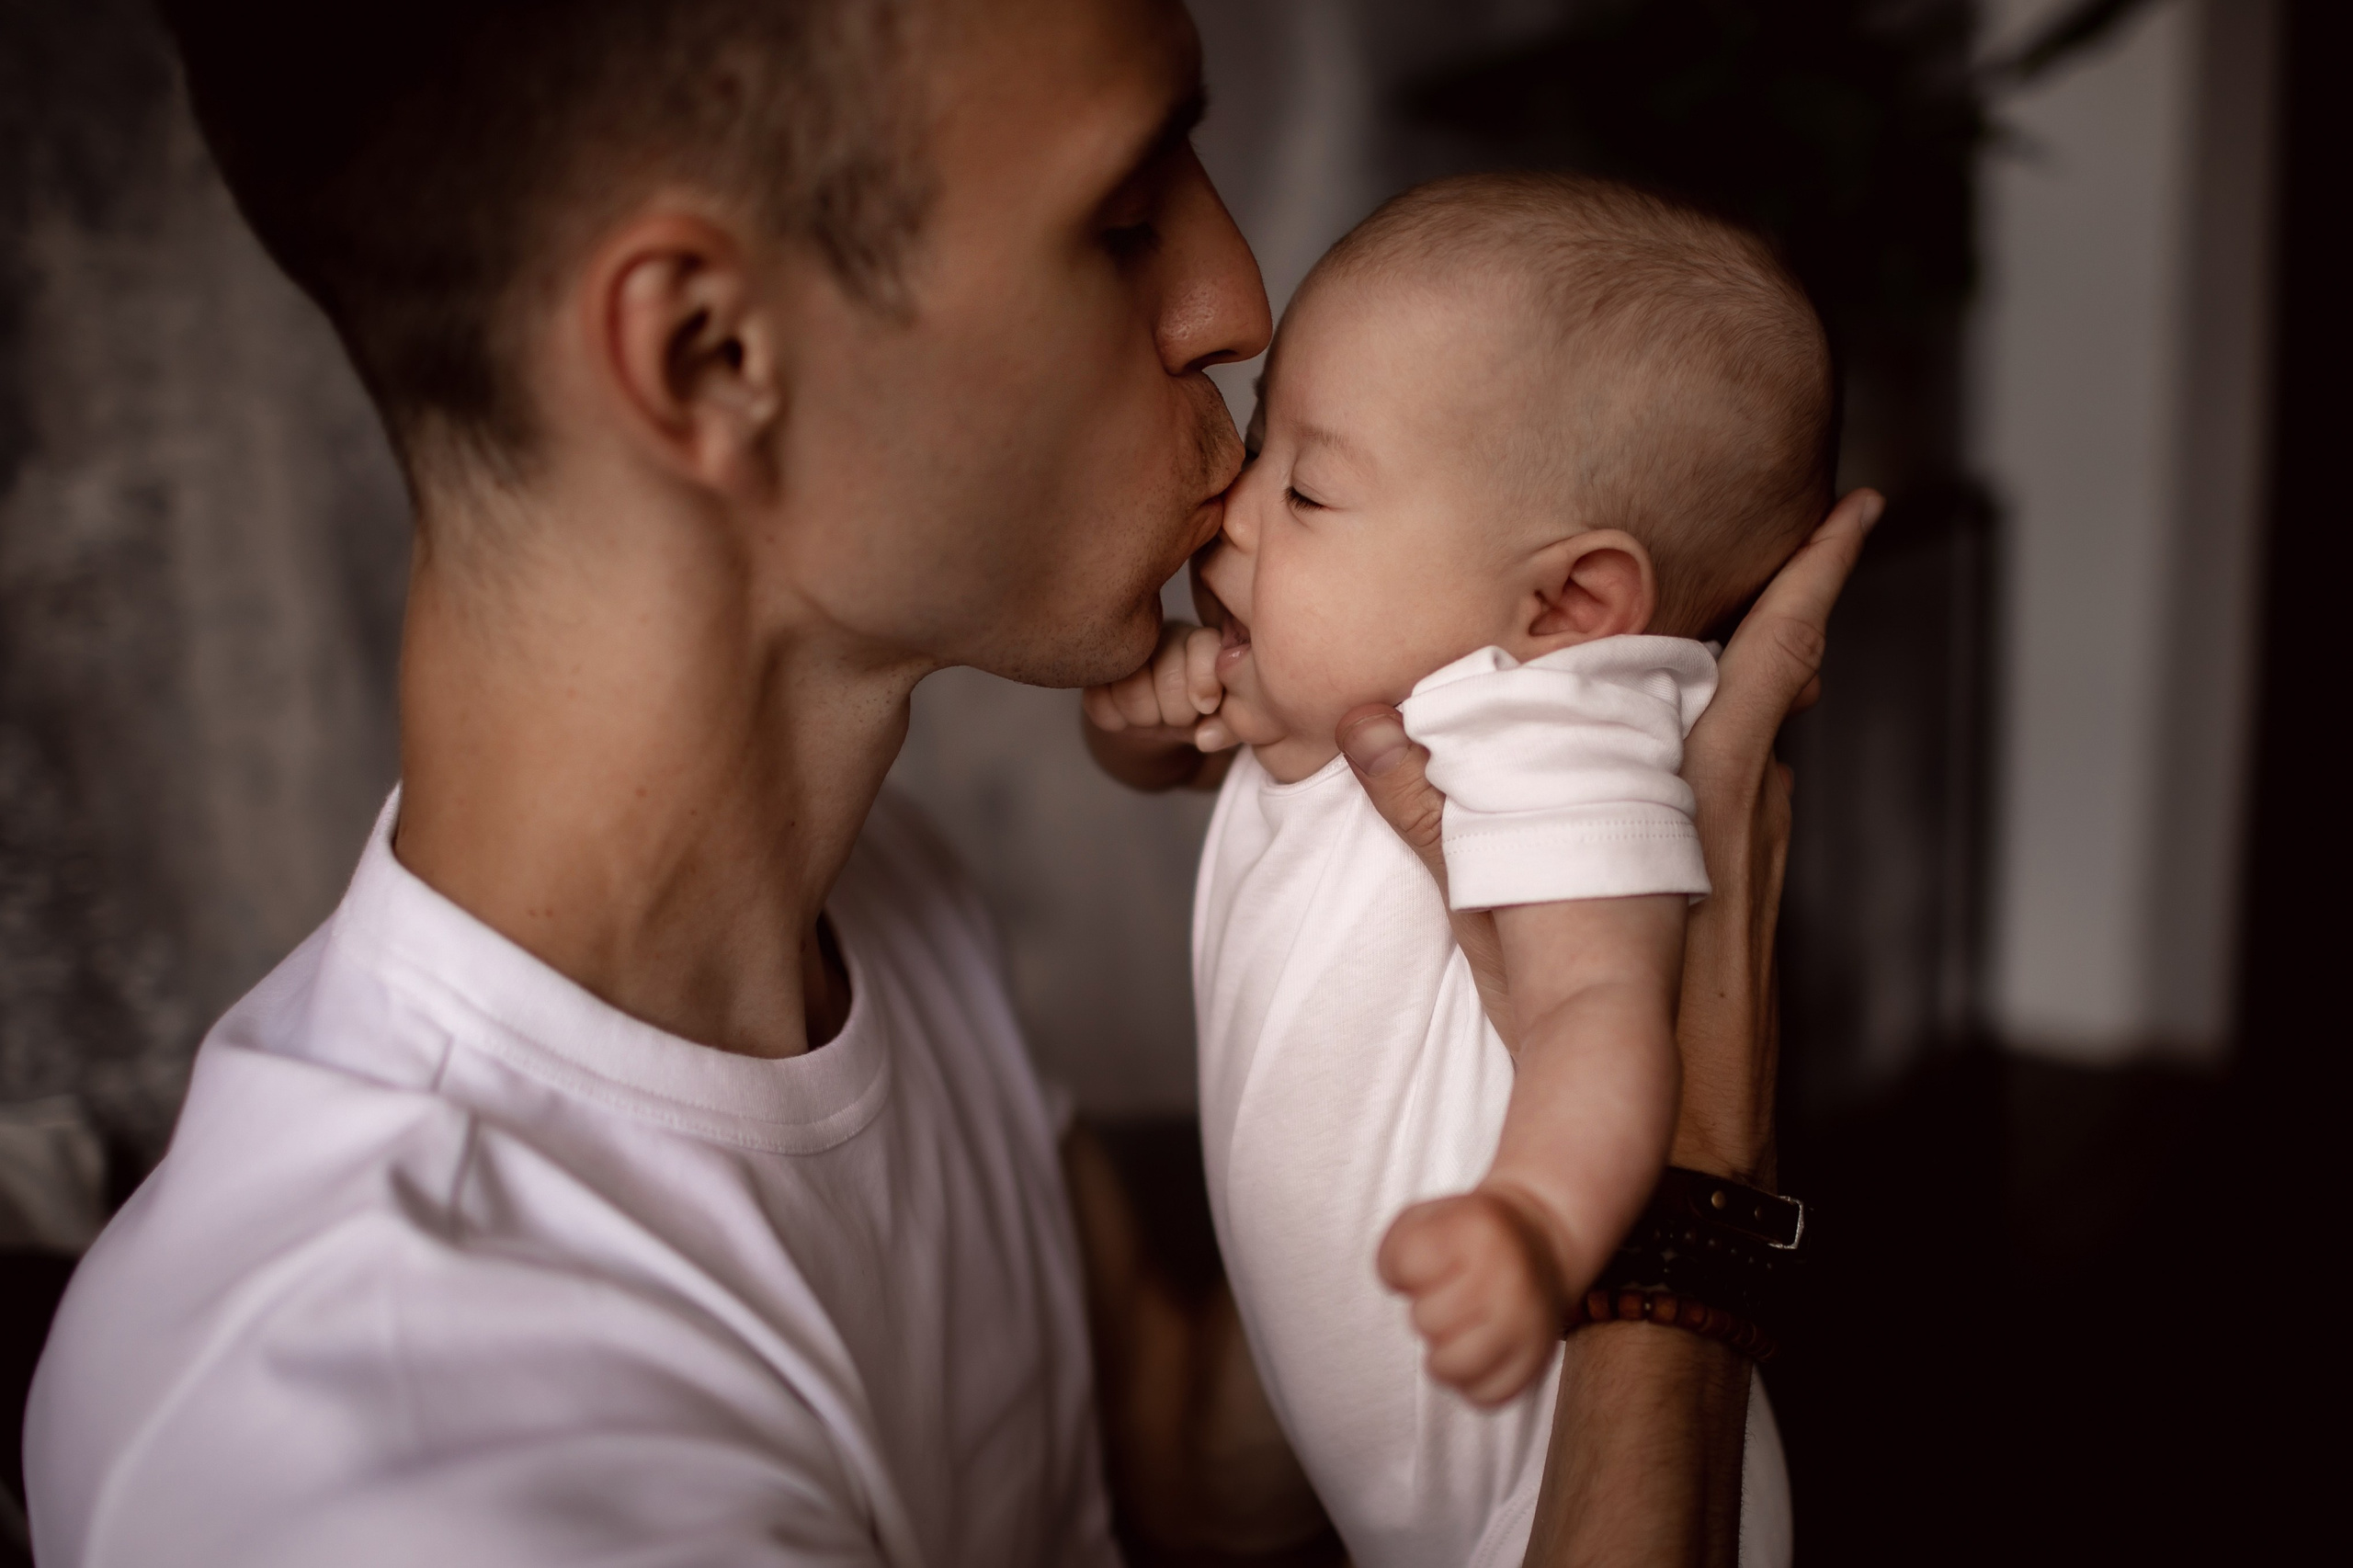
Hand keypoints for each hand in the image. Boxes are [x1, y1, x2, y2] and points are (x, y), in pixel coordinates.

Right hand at [1081, 619, 1234, 750]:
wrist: (1159, 716)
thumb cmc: (1200, 714)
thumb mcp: (1223, 720)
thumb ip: (1229, 727)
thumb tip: (1205, 739)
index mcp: (1202, 639)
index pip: (1202, 646)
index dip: (1204, 681)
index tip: (1206, 706)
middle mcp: (1162, 633)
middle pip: (1168, 678)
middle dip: (1177, 712)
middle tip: (1179, 715)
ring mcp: (1124, 648)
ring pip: (1131, 691)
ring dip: (1146, 718)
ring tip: (1155, 714)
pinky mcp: (1094, 670)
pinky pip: (1098, 703)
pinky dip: (1115, 720)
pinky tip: (1126, 714)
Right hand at [1339, 489, 1883, 1177]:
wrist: (1680, 1151)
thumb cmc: (1594, 1036)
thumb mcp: (1494, 913)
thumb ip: (1431, 811)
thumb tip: (1361, 726)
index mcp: (1703, 791)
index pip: (1777, 654)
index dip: (1821, 574)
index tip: (1863, 506)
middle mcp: (1745, 814)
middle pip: (1769, 691)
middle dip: (1762, 628)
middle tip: (1752, 560)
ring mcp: (1759, 866)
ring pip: (1751, 754)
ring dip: (1726, 710)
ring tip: (1680, 673)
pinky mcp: (1754, 911)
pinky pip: (1737, 809)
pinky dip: (1710, 778)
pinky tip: (1662, 795)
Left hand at [1378, 1188, 1567, 1407]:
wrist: (1542, 1242)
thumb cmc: (1470, 1235)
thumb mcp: (1429, 1217)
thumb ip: (1396, 1248)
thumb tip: (1400, 1290)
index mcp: (1478, 1230)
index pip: (1405, 1264)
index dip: (1401, 1267)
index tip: (1424, 1262)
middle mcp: (1508, 1277)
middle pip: (1424, 1320)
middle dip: (1424, 1310)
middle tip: (1447, 1297)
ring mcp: (1527, 1322)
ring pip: (1451, 1367)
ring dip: (1441, 1354)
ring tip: (1453, 1332)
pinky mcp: (1538, 1359)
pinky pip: (1484, 1395)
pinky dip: (1470, 1383)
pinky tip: (1475, 1354)